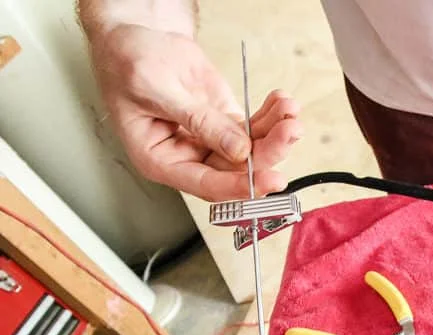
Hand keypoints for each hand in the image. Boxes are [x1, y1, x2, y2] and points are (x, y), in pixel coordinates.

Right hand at [88, 24, 301, 200]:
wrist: (139, 37)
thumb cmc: (128, 62)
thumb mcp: (156, 88)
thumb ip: (198, 120)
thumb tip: (238, 149)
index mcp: (160, 160)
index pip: (206, 184)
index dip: (239, 185)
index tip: (269, 179)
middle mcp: (188, 157)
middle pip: (237, 170)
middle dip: (267, 152)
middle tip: (288, 132)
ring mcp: (211, 141)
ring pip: (252, 151)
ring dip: (276, 134)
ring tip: (290, 112)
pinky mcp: (227, 124)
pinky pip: (255, 128)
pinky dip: (272, 117)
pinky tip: (283, 104)